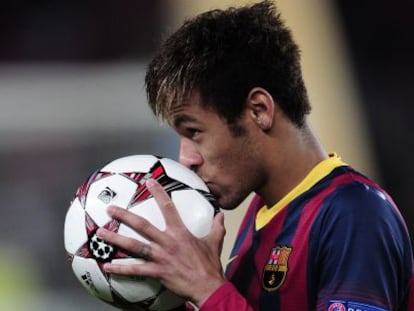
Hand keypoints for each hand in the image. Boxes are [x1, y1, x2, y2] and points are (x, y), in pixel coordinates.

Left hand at [96, 178, 226, 305]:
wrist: (208, 286)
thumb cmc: (210, 264)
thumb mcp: (215, 241)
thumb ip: (216, 227)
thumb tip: (221, 215)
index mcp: (180, 232)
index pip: (168, 207)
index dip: (158, 193)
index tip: (149, 182)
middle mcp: (167, 242)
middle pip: (142, 225)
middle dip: (124, 215)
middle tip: (110, 209)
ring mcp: (160, 257)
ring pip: (134, 246)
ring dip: (115, 239)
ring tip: (100, 233)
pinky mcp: (157, 272)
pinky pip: (135, 270)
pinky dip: (120, 269)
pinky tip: (107, 266)